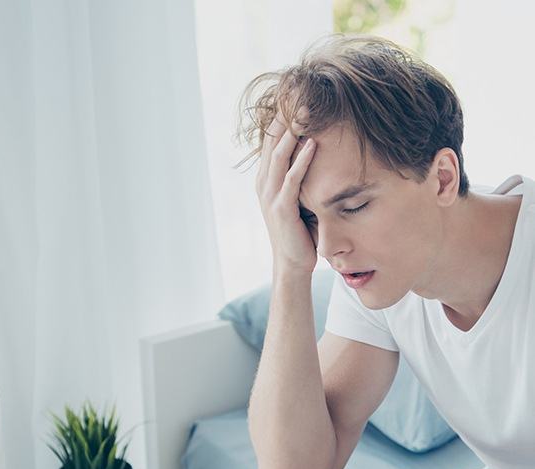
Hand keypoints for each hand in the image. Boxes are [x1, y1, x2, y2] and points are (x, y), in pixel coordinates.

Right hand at [255, 105, 317, 275]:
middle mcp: (264, 183)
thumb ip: (302, 174)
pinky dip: (301, 161)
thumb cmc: (300, 229)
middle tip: (301, 89)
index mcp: (266, 177)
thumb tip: (319, 147)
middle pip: (272, 141)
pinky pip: (291, 180)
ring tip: (306, 110)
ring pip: (279, 156)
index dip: (283, 114)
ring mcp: (270, 196)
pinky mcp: (282, 209)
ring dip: (293, 132)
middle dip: (286, 115)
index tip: (298, 91)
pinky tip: (312, 144)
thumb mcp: (299, 195)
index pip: (272, 138)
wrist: (292, 263)